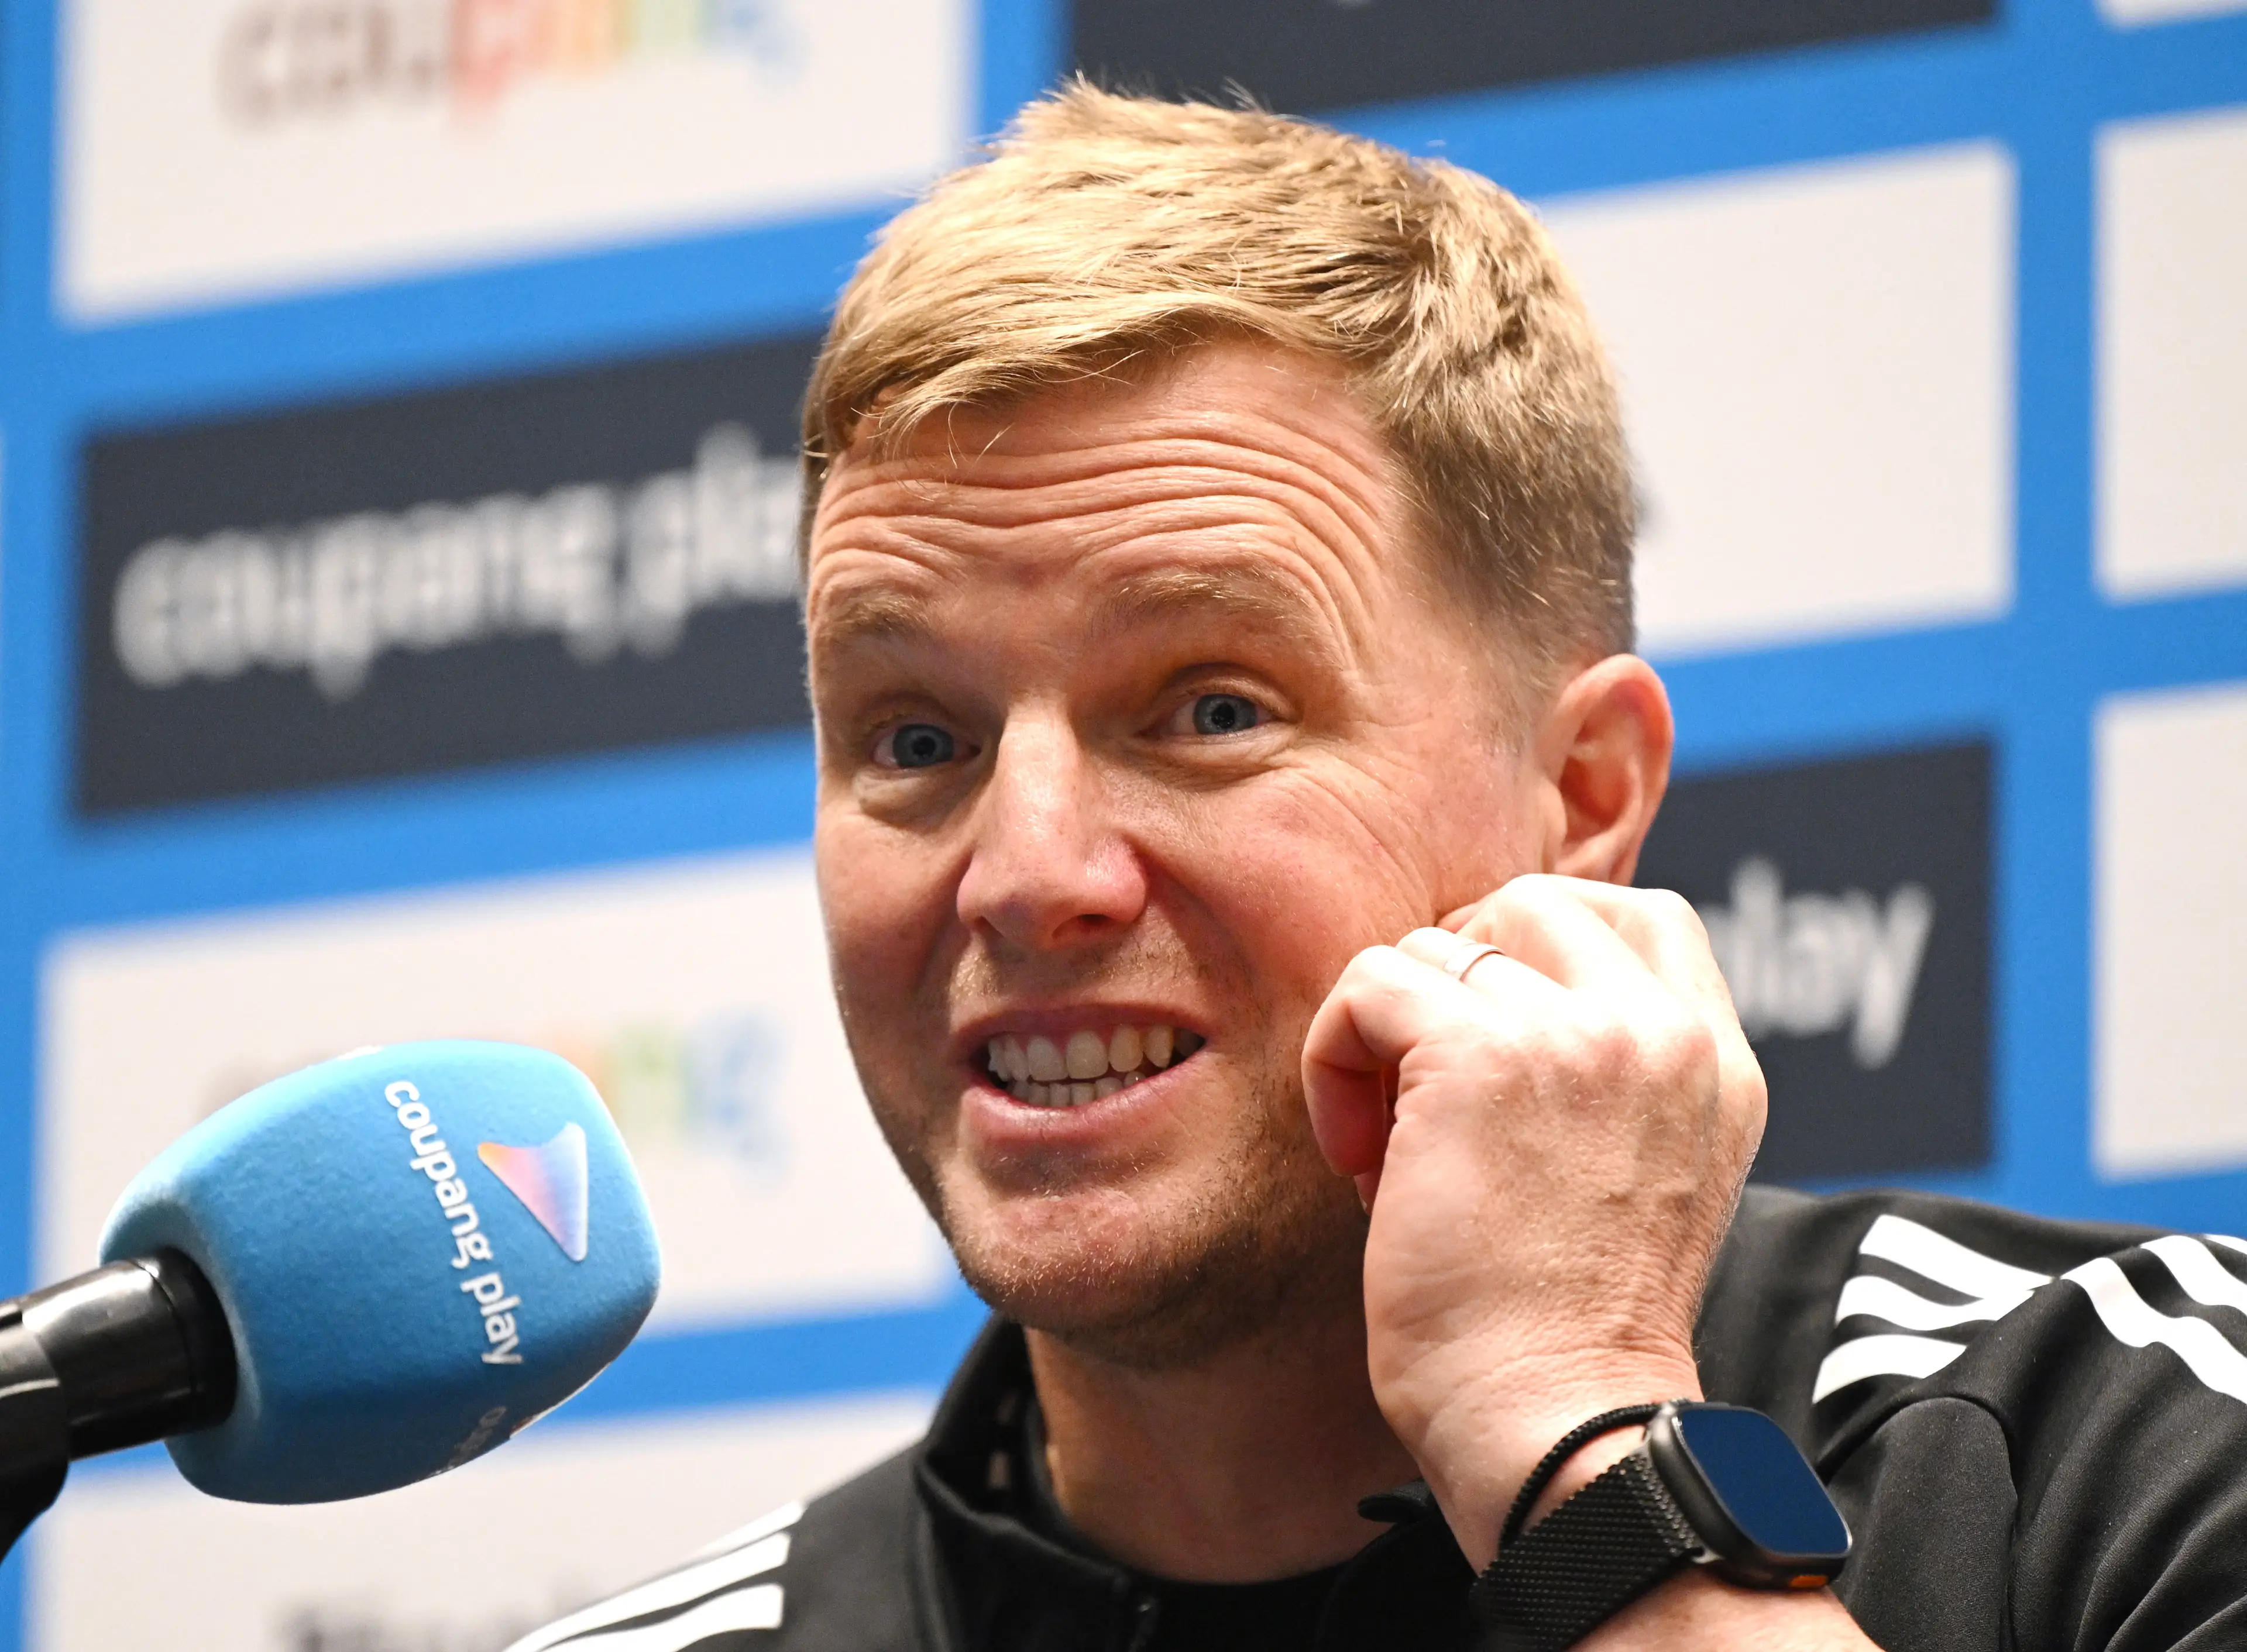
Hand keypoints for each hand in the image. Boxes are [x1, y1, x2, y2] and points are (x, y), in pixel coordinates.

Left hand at [1300, 874, 1765, 1566]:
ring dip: (1389, 1035)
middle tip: (1423, 1090)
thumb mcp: (1637, 1177)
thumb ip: (1607, 1079)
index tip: (1484, 1042)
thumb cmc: (1562, 1332)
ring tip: (1391, 1149)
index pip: (1641, 916)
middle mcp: (1666, 1035)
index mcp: (1716, 1063)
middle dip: (1455, 977)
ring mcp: (1581, 1036)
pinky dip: (1335, 1057)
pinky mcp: (1481, 1055)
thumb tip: (1489, 996)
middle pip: (1533, 902)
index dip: (1537, 949)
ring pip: (1439, 942)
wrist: (1555, 1426)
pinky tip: (1356, 1161)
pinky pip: (1370, 983)